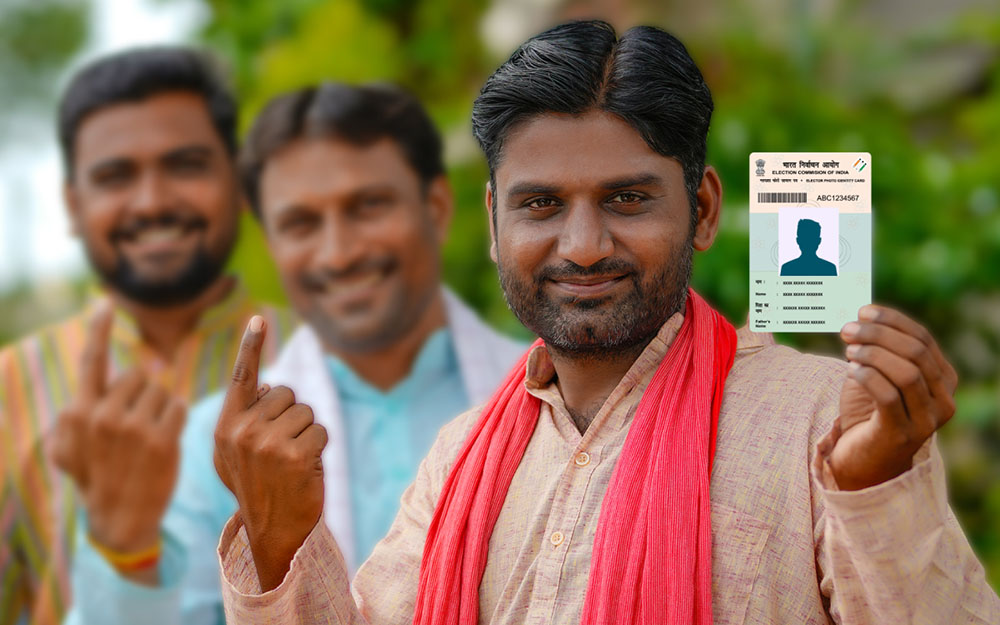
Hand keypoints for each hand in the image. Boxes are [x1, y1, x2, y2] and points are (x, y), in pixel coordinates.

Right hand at [50, 301, 185, 563]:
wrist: (120, 518)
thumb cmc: (99, 477)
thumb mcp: (71, 447)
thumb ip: (81, 411)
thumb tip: (104, 382)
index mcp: (79, 413)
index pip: (91, 362)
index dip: (98, 330)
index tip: (105, 303)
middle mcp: (102, 416)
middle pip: (141, 375)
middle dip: (146, 393)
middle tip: (139, 425)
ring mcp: (132, 427)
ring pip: (162, 390)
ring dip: (163, 408)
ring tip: (150, 438)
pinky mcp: (161, 439)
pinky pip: (179, 406)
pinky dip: (177, 418)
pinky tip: (166, 440)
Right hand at [213, 315, 326, 591]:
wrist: (273, 531)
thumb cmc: (260, 488)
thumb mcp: (236, 455)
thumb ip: (243, 420)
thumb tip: (266, 385)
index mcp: (226, 427)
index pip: (241, 378)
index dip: (252, 347)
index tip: (259, 319)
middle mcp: (242, 431)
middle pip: (286, 394)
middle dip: (292, 416)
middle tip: (283, 449)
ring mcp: (267, 443)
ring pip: (306, 412)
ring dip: (307, 433)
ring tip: (293, 461)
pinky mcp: (295, 454)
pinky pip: (321, 430)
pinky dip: (320, 446)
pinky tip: (307, 468)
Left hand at [827, 305, 957, 490]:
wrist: (862, 461)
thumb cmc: (869, 413)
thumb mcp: (878, 376)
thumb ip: (879, 350)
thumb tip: (861, 317)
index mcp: (943, 381)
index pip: (923, 339)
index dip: (893, 321)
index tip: (863, 311)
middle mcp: (942, 400)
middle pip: (916, 353)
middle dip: (879, 335)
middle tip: (848, 329)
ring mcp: (925, 420)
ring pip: (906, 374)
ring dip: (873, 354)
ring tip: (848, 350)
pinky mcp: (901, 434)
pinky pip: (888, 397)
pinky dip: (868, 377)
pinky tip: (851, 369)